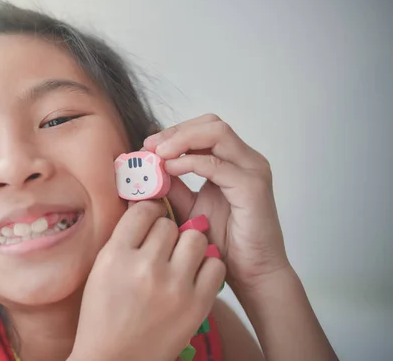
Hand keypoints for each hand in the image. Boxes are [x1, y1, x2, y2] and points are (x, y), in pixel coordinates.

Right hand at [70, 201, 224, 360]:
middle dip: (166, 232)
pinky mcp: (197, 304)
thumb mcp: (100, 270)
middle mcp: (145, 267)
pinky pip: (215, 264)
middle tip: (161, 248)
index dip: (148, 212)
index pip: (142, 211)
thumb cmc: (103, 316)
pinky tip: (194, 275)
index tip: (150, 219)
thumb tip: (145, 208)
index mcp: (116, 256)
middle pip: (168, 224)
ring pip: (195, 238)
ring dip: (188, 245)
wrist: (115, 360)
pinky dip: (207, 266)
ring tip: (179, 259)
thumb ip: (123, 239)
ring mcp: (174, 286)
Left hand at [144, 114, 289, 290]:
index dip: (174, 132)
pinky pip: (217, 164)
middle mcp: (246, 161)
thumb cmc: (226, 244)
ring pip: (216, 133)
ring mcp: (252, 171)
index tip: (148, 145)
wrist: (253, 275)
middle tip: (151, 145)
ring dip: (182, 138)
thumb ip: (173, 187)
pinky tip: (170, 170)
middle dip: (176, 130)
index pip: (204, 129)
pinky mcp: (252, 188)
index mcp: (233, 163)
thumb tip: (146, 171)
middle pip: (211, 123)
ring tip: (158, 153)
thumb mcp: (190, 208)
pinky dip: (190, 161)